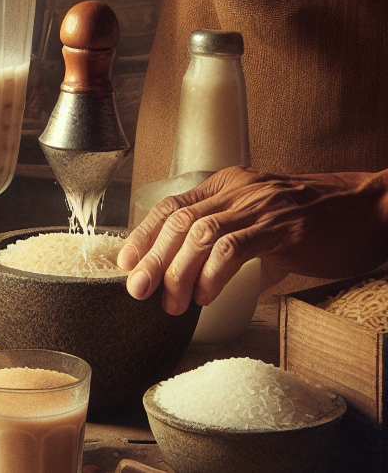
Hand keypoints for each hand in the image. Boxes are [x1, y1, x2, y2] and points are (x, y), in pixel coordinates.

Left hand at [117, 166, 387, 314]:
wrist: (373, 209)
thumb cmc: (320, 220)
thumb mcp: (264, 221)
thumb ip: (232, 239)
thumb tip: (200, 277)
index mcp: (229, 185)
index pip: (172, 205)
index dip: (144, 234)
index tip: (125, 262)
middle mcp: (238, 190)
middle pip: (178, 221)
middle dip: (152, 259)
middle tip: (137, 290)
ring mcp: (259, 206)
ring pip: (199, 235)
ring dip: (179, 272)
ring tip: (172, 303)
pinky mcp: (281, 226)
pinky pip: (233, 248)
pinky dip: (213, 274)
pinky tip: (206, 297)